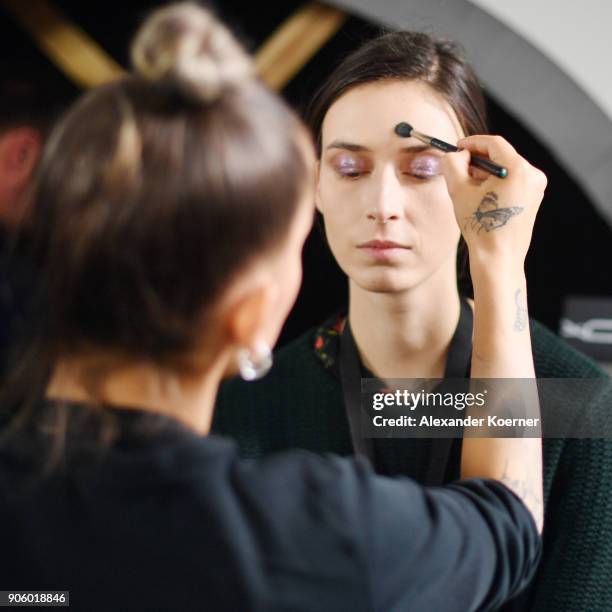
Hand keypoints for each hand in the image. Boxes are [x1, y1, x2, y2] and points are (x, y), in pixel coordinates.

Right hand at [440, 135, 546, 269]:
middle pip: (501, 155)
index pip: (493, 143)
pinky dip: (495, 183)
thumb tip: (455, 155)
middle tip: (458, 168)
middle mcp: (532, 175)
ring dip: (485, 172)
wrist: (498, 258)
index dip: (472, 143)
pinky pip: (512, 181)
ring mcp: (535, 188)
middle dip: (478, 159)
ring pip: (506, 168)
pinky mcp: (533, 199)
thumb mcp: (459, 191)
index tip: (457, 147)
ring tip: (467, 186)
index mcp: (517, 169)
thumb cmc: (480, 226)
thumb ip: (452, 164)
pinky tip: (480, 197)